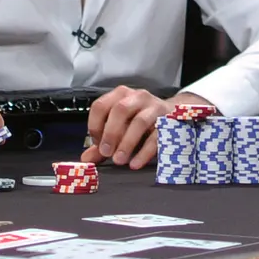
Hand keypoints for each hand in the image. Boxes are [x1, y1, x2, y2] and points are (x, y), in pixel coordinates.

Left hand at [81, 88, 212, 170]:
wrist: (172, 115)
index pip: (100, 105)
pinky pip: (156, 137)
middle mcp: (137, 97)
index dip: (95, 126)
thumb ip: (103, 142)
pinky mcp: (169, 122)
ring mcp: (155, 108)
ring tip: (120, 160)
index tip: (96, 144)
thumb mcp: (120, 127)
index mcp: (120, 95)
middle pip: (120, 110)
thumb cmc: (141, 120)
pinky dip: (144, 152)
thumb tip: (86, 159)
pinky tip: (135, 163)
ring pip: (139, 122)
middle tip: (106, 153)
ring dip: (127, 143)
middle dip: (111, 133)